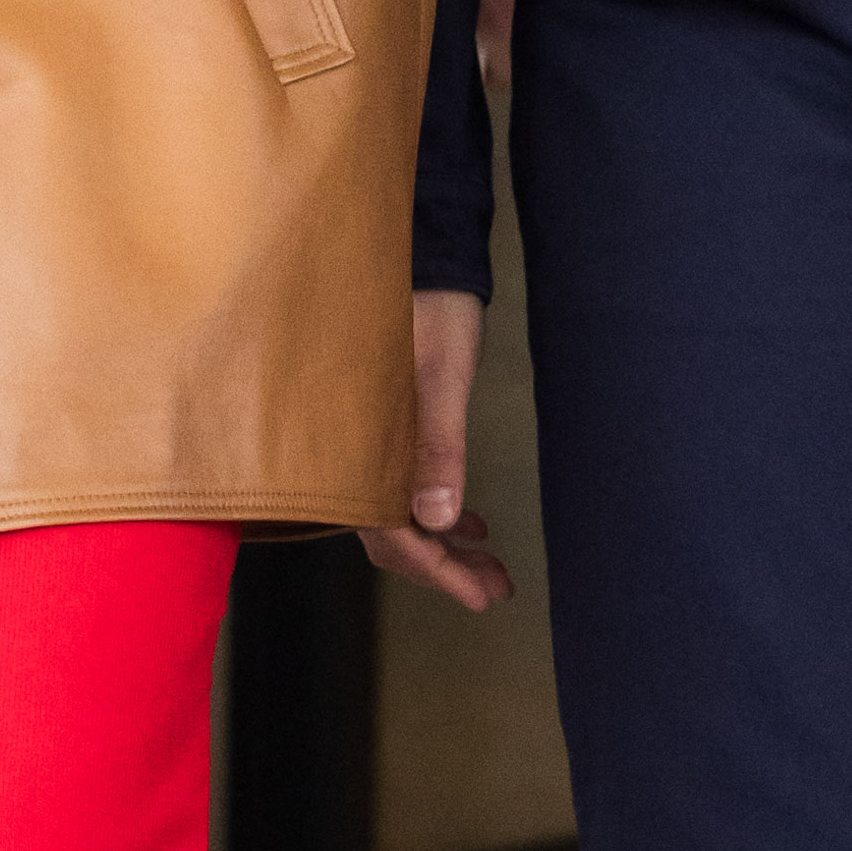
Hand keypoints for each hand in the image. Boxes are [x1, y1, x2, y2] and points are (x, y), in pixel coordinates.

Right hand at [364, 285, 515, 613]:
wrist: (423, 253)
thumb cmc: (431, 307)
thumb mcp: (441, 377)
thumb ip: (437, 446)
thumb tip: (438, 519)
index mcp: (361, 443)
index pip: (389, 532)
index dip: (436, 572)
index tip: (482, 597)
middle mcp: (356, 450)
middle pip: (391, 533)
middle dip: (444, 568)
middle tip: (495, 589)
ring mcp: (368, 441)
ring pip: (399, 513)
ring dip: (443, 544)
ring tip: (490, 565)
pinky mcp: (384, 427)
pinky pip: (403, 486)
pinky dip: (437, 511)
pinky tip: (468, 520)